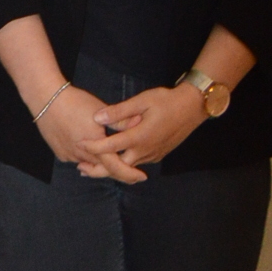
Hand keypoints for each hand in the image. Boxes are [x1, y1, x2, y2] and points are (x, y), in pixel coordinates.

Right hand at [28, 82, 129, 173]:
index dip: (131, 174)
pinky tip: (89, 151)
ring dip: (101, 164)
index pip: (117, 167)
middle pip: (104, 170)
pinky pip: (77, 160)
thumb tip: (139, 124)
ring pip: (90, 166)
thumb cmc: (75, 102)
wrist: (46, 99)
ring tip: (110, 159)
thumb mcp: (101, 110)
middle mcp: (83, 155)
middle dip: (117, 171)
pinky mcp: (60, 153)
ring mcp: (70, 156)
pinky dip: (86, 158)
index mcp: (96, 146)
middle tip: (130, 171)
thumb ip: (121, 122)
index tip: (142, 177)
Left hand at [81, 81, 206, 178]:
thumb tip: (97, 117)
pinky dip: (124, 164)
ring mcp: (152, 155)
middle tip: (81, 168)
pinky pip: (137, 163)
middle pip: (117, 167)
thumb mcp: (142, 101)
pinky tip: (115, 159)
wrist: (193, 108)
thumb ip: (119, 111)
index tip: (78, 144)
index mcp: (139, 137)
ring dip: (111, 168)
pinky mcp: (157, 155)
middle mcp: (145, 150)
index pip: (110, 147)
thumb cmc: (167, 101)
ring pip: (128, 167)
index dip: (92, 147)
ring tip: (92, 166)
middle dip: (98, 169)